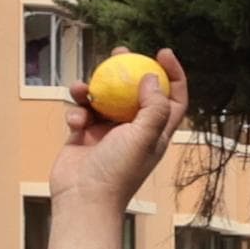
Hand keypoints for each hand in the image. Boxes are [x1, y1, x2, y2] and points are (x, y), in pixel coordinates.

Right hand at [51, 49, 187, 216]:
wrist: (83, 198)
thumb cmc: (118, 171)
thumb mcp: (144, 137)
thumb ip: (153, 107)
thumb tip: (152, 78)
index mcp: (156, 132)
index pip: (173, 99)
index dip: (173, 75)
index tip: (163, 52)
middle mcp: (135, 130)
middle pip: (136, 91)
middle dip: (128, 69)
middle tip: (120, 50)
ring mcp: (108, 131)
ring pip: (103, 97)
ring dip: (92, 89)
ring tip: (83, 89)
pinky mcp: (85, 134)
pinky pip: (81, 111)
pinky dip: (77, 111)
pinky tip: (75, 121)